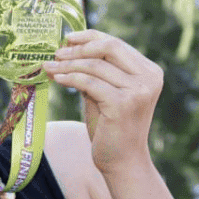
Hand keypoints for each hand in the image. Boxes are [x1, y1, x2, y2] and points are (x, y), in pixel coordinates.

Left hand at [44, 29, 163, 173]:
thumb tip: (69, 51)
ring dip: (68, 64)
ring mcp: (138, 90)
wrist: (122, 162)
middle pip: (109, 48)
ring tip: (48, 67)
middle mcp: (148, 78)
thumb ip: (96, 73)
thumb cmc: (112, 129)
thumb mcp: (105, 94)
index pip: (117, 43)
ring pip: (95, 66)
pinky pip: (89, 83)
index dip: (90, 37)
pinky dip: (69, 78)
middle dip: (78, 48)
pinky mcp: (122, 103)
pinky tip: (57, 79)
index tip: (68, 38)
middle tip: (56, 53)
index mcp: (149, 71)